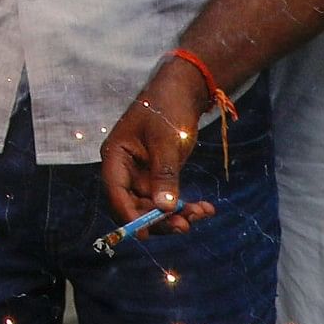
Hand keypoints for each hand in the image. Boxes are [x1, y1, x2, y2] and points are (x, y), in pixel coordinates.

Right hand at [99, 53, 225, 235]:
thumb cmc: (167, 107)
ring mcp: (143, 174)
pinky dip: (186, 205)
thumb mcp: (166, 141)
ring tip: (202, 213)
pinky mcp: (160, 175)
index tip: (145, 234)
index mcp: (116, 157)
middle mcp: (125, 170)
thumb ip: (164, 174)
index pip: (116, 194)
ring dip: (177, 214)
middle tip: (186, 226)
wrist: (184, 89)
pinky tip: (206, 208)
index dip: (129, 216)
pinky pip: (169, 198)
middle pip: (135, 206)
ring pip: (154, 206)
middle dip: (160, 218)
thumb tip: (164, 208)